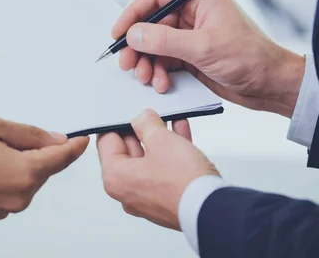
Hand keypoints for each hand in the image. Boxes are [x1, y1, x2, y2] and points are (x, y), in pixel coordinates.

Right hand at [0, 116, 89, 218]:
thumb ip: (28, 133)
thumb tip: (52, 139)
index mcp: (23, 174)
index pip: (60, 159)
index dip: (73, 147)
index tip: (81, 140)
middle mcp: (18, 196)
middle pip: (42, 169)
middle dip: (37, 150)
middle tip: (12, 133)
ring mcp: (4, 207)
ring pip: (26, 179)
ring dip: (19, 162)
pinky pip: (10, 188)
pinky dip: (7, 174)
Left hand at [97, 110, 218, 229]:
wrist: (213, 209)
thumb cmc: (182, 179)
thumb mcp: (160, 139)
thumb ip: (146, 123)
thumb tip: (141, 119)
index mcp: (115, 177)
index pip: (106, 142)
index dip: (117, 122)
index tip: (126, 110)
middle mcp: (126, 190)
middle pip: (127, 151)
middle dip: (140, 130)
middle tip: (149, 113)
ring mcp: (146, 197)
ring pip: (148, 159)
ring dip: (158, 138)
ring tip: (168, 118)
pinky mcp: (165, 199)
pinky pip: (162, 170)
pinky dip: (169, 152)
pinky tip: (180, 131)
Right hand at [112, 0, 303, 117]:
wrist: (270, 85)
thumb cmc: (250, 58)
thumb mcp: (204, 47)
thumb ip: (165, 40)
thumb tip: (134, 34)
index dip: (133, 12)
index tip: (119, 32)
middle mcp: (192, 13)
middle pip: (150, 23)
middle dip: (138, 45)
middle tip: (127, 62)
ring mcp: (189, 35)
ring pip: (153, 44)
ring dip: (146, 62)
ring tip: (146, 78)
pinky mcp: (189, 55)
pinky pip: (162, 60)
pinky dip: (157, 72)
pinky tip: (161, 83)